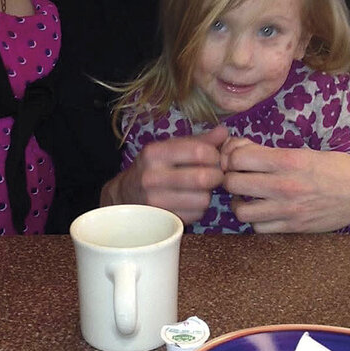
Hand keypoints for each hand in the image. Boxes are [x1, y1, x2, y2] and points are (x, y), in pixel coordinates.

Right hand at [101, 125, 227, 224]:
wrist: (125, 194)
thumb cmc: (154, 167)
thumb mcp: (170, 148)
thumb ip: (199, 140)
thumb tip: (224, 131)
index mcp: (154, 152)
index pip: (199, 151)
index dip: (214, 155)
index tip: (214, 158)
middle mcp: (152, 176)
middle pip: (203, 177)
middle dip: (216, 176)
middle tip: (214, 175)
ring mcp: (155, 201)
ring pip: (203, 199)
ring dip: (208, 194)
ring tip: (200, 189)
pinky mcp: (162, 219)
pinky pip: (196, 215)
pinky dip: (199, 209)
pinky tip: (190, 201)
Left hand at [220, 140, 349, 232]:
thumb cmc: (336, 167)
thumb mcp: (305, 152)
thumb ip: (273, 154)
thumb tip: (238, 149)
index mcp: (288, 160)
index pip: (239, 157)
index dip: (232, 156)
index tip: (236, 158)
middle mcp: (285, 184)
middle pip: (233, 182)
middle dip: (229, 178)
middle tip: (236, 177)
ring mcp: (288, 209)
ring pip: (241, 210)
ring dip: (238, 202)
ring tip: (245, 197)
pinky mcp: (294, 227)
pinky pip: (258, 228)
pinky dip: (254, 220)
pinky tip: (261, 211)